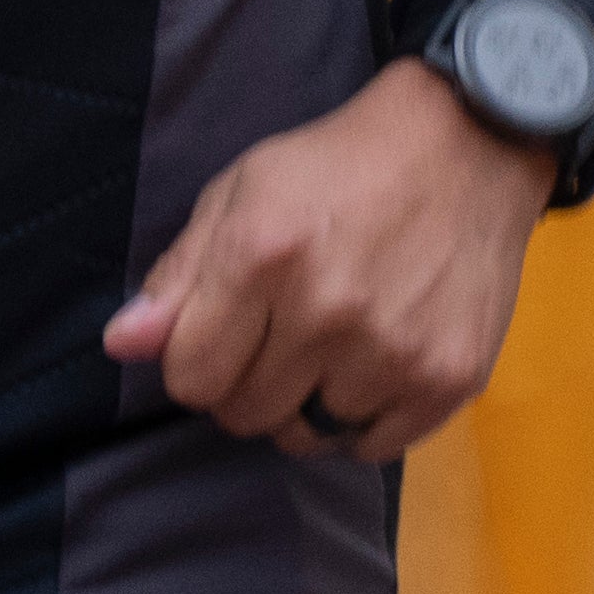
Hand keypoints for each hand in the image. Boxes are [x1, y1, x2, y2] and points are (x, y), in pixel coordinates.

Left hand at [106, 63, 552, 458]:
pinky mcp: (448, 377)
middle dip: (250, 382)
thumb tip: (123, 346)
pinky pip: (372, 447)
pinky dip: (365, 418)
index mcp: (263, 254)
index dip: (199, 358)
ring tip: (335, 345)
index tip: (228, 330)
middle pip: (245, 415)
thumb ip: (179, 274)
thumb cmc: (340, 167)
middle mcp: (327, 310)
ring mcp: (393, 351)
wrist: (469, 145)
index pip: (189, 377)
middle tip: (285, 333)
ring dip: (309, 401)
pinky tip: (376, 364)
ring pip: (308, 435)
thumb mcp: (243, 192)